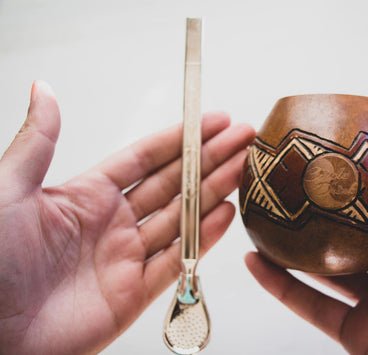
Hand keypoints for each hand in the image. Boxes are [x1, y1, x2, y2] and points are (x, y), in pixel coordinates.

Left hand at [0, 81, 254, 354]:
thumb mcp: (7, 190)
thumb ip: (37, 143)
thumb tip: (45, 92)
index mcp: (85, 196)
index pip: (146, 158)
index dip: (181, 139)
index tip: (211, 122)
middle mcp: (112, 224)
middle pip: (173, 184)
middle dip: (210, 159)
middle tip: (243, 139)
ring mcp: (126, 258)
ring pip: (183, 218)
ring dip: (215, 191)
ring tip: (244, 169)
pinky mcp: (134, 294)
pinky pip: (178, 261)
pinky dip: (206, 238)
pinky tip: (227, 213)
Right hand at [246, 120, 367, 353]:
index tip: (344, 145)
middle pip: (354, 229)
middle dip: (326, 205)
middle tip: (296, 175)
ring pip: (325, 266)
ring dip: (294, 244)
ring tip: (267, 213)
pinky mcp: (356, 333)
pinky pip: (310, 305)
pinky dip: (280, 285)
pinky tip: (256, 262)